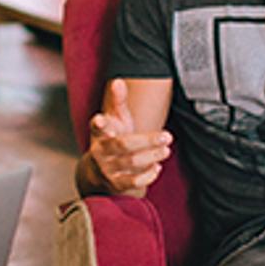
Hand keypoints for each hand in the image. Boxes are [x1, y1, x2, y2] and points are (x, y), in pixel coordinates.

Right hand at [87, 78, 172, 194]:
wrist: (99, 171)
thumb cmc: (113, 138)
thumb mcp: (115, 119)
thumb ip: (118, 101)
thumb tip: (118, 81)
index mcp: (99, 133)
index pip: (96, 126)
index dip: (99, 123)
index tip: (101, 120)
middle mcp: (100, 151)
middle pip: (123, 145)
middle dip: (147, 140)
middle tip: (167, 135)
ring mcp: (106, 169)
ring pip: (131, 162)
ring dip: (152, 156)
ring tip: (166, 150)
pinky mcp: (115, 184)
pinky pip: (133, 182)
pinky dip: (147, 175)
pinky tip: (157, 167)